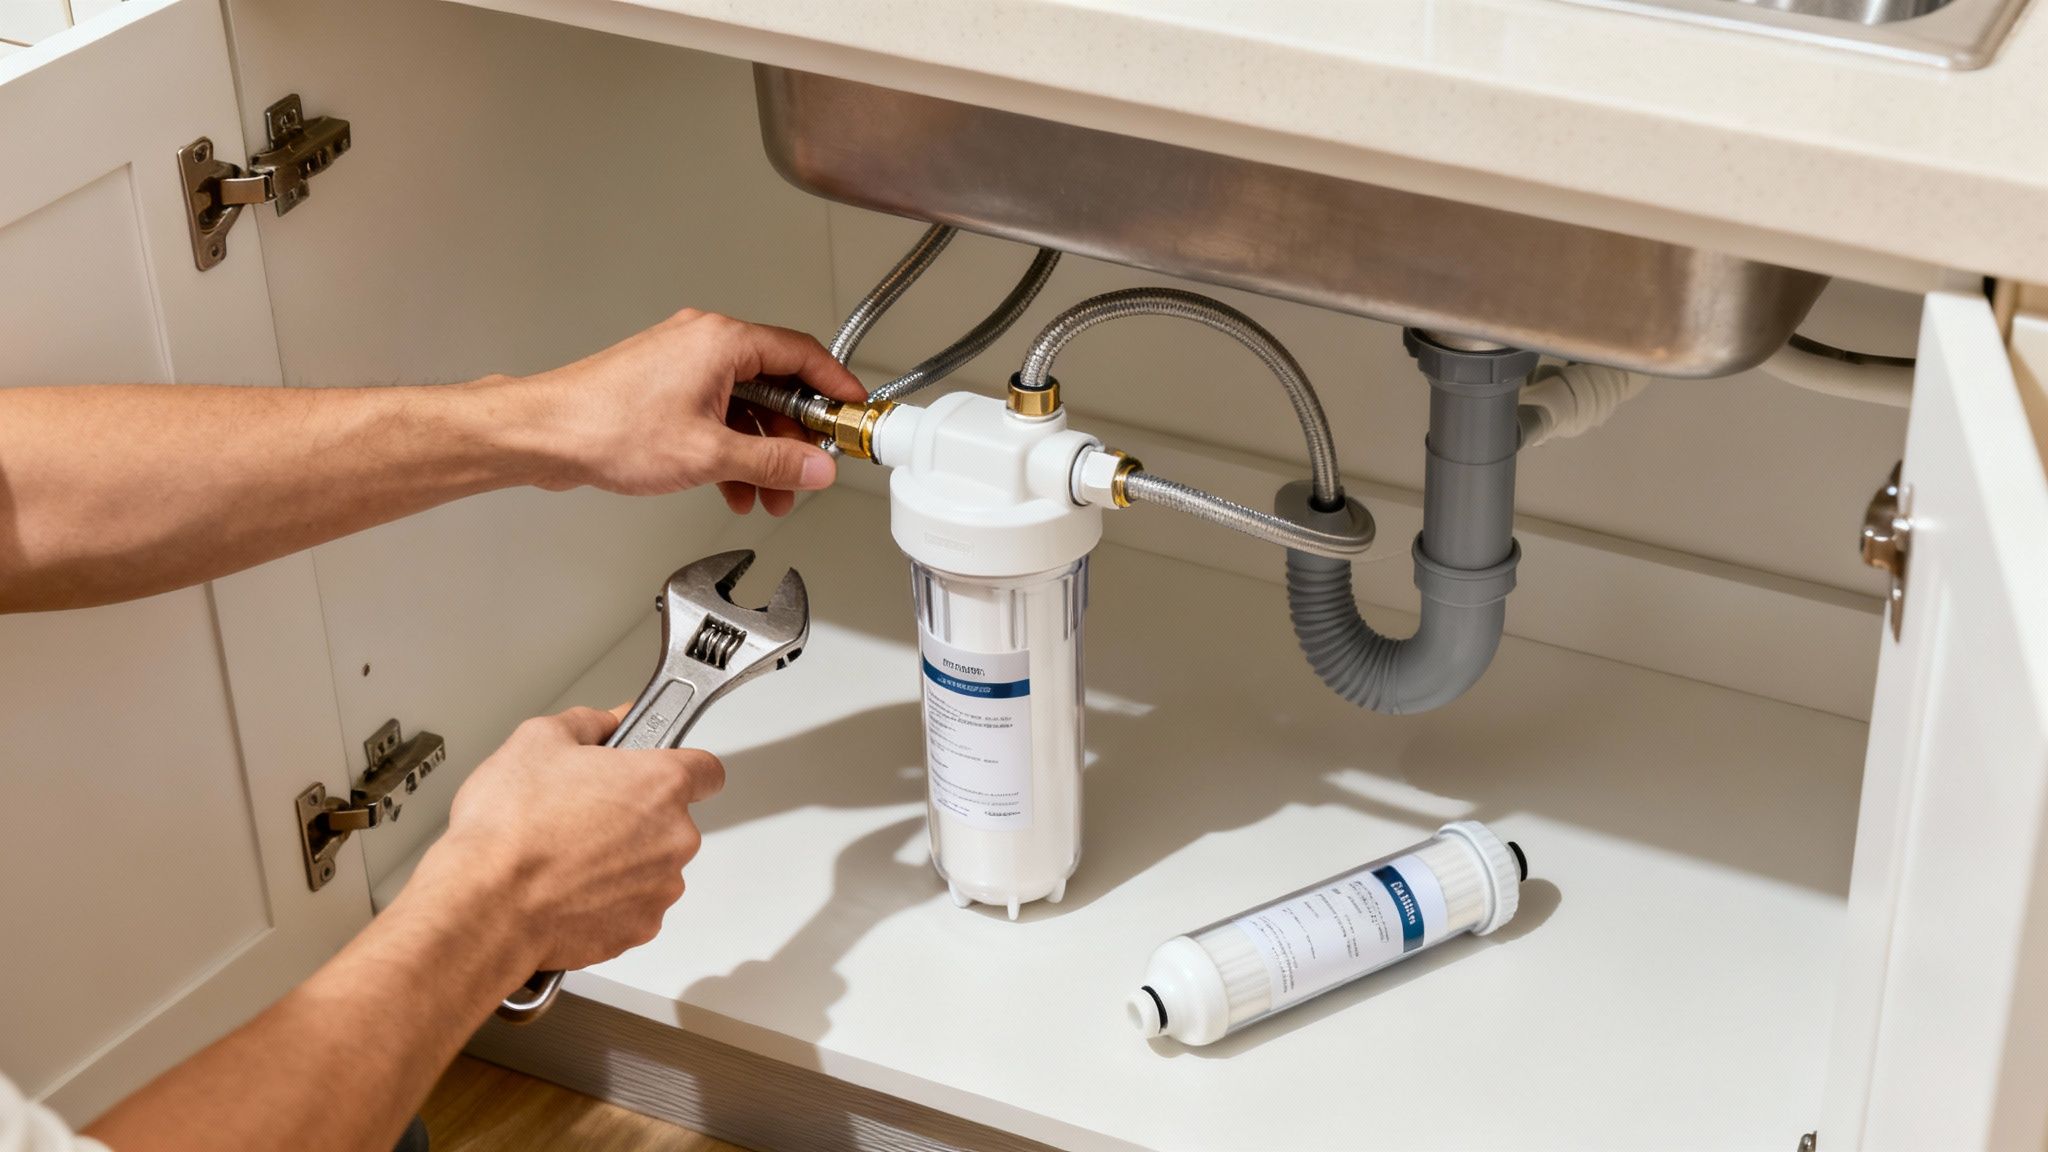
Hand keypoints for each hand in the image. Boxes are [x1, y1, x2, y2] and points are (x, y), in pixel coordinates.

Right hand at [409, 706, 724, 975]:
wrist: (486, 905)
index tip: (658, 771)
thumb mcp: (537, 740)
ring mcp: (660, 887)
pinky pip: (634, 906)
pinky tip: (567, 890)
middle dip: (636, 817)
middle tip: (584, 814)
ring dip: (623, 861)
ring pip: (653, 866)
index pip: (707, 770)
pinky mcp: (640, 928)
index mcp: (660, 784)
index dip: (681, 767)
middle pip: (672, 821)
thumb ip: (589, 722)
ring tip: (567, 856)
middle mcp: (674, 838)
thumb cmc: (509, 828)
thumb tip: (609, 721)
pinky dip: (609, 900)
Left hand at [515, 308, 867, 515]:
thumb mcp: (709, 454)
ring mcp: (682, 366)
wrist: (546, 435)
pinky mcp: (664, 390)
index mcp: (721, 342)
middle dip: (794, 438)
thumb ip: (773, 463)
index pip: (802, 355)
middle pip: (775, 386)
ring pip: (745, 408)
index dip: (836, 386)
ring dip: (761, 453)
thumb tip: (815, 467)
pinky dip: (730, 451)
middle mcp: (704, 345)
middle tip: (809, 471)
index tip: (853, 412)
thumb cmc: (607, 427)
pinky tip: (734, 486)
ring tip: (770, 494)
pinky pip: (716, 417)